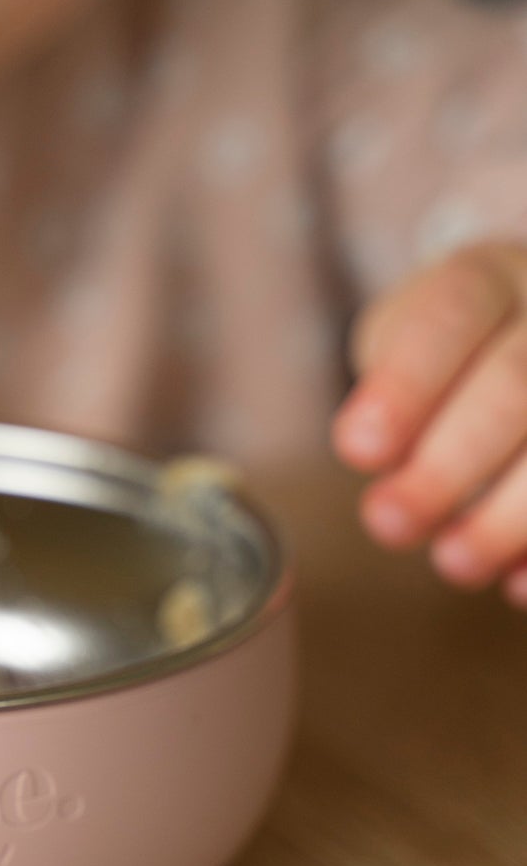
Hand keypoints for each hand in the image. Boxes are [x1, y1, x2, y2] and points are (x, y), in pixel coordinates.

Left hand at [333, 243, 526, 607]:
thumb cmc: (445, 355)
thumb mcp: (402, 348)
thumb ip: (393, 398)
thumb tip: (388, 465)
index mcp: (490, 278)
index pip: (450, 316)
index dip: (404, 385)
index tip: (354, 450)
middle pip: (513, 385)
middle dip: (447, 467)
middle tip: (387, 526)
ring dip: (515, 516)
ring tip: (456, 564)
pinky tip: (520, 586)